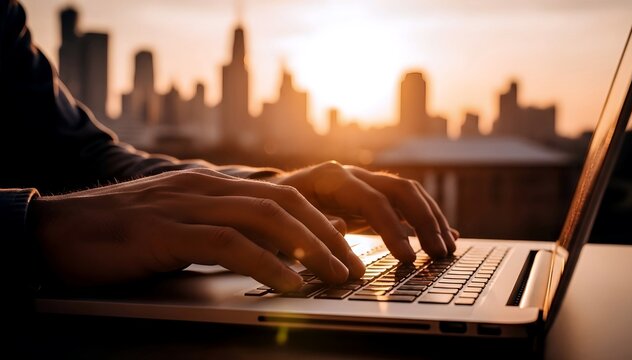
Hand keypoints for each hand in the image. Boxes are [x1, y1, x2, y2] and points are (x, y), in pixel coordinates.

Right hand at [28, 169, 364, 290]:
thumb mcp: (177, 227)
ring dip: (309, 249)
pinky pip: (229, 244)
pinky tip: (289, 283)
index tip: (344, 246)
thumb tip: (263, 251)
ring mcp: (185, 205)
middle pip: (284, 202)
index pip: (280, 194)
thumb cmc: (118, 236)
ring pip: (265, 218)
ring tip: (336, 276)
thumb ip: (217, 231)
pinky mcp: (164, 231)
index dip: (318, 220)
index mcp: (211, 185)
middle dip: (326, 234)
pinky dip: (267, 263)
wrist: (54, 230)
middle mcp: (204, 187)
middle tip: (352, 265)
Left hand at [270, 161, 457, 262]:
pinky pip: (406, 205)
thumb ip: (310, 223)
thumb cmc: (274, 210)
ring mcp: (365, 183)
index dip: (392, 229)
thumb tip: (342, 228)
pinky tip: (446, 236)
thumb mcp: (283, 218)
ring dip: (432, 221)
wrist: (270, 194)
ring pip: (409, 194)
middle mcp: (354, 174)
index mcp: (332, 177)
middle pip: (400, 191)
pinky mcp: (372, 196)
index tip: (407, 257)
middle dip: (424, 222)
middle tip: (438, 255)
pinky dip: (427, 220)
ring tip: (447, 250)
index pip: (372, 200)